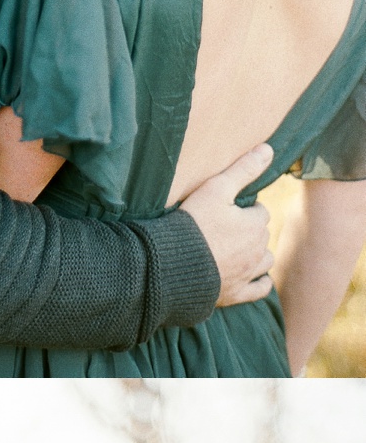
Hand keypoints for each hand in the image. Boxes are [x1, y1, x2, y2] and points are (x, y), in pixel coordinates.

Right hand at [183, 145, 273, 307]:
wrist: (173, 265)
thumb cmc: (193, 223)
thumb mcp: (216, 188)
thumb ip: (243, 169)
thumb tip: (268, 149)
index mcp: (255, 224)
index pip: (260, 211)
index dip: (245, 209)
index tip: (227, 210)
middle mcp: (258, 250)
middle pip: (262, 234)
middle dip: (250, 229)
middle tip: (227, 227)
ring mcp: (248, 274)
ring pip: (266, 260)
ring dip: (258, 254)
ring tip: (241, 249)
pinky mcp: (237, 293)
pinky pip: (260, 289)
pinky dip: (260, 282)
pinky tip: (253, 276)